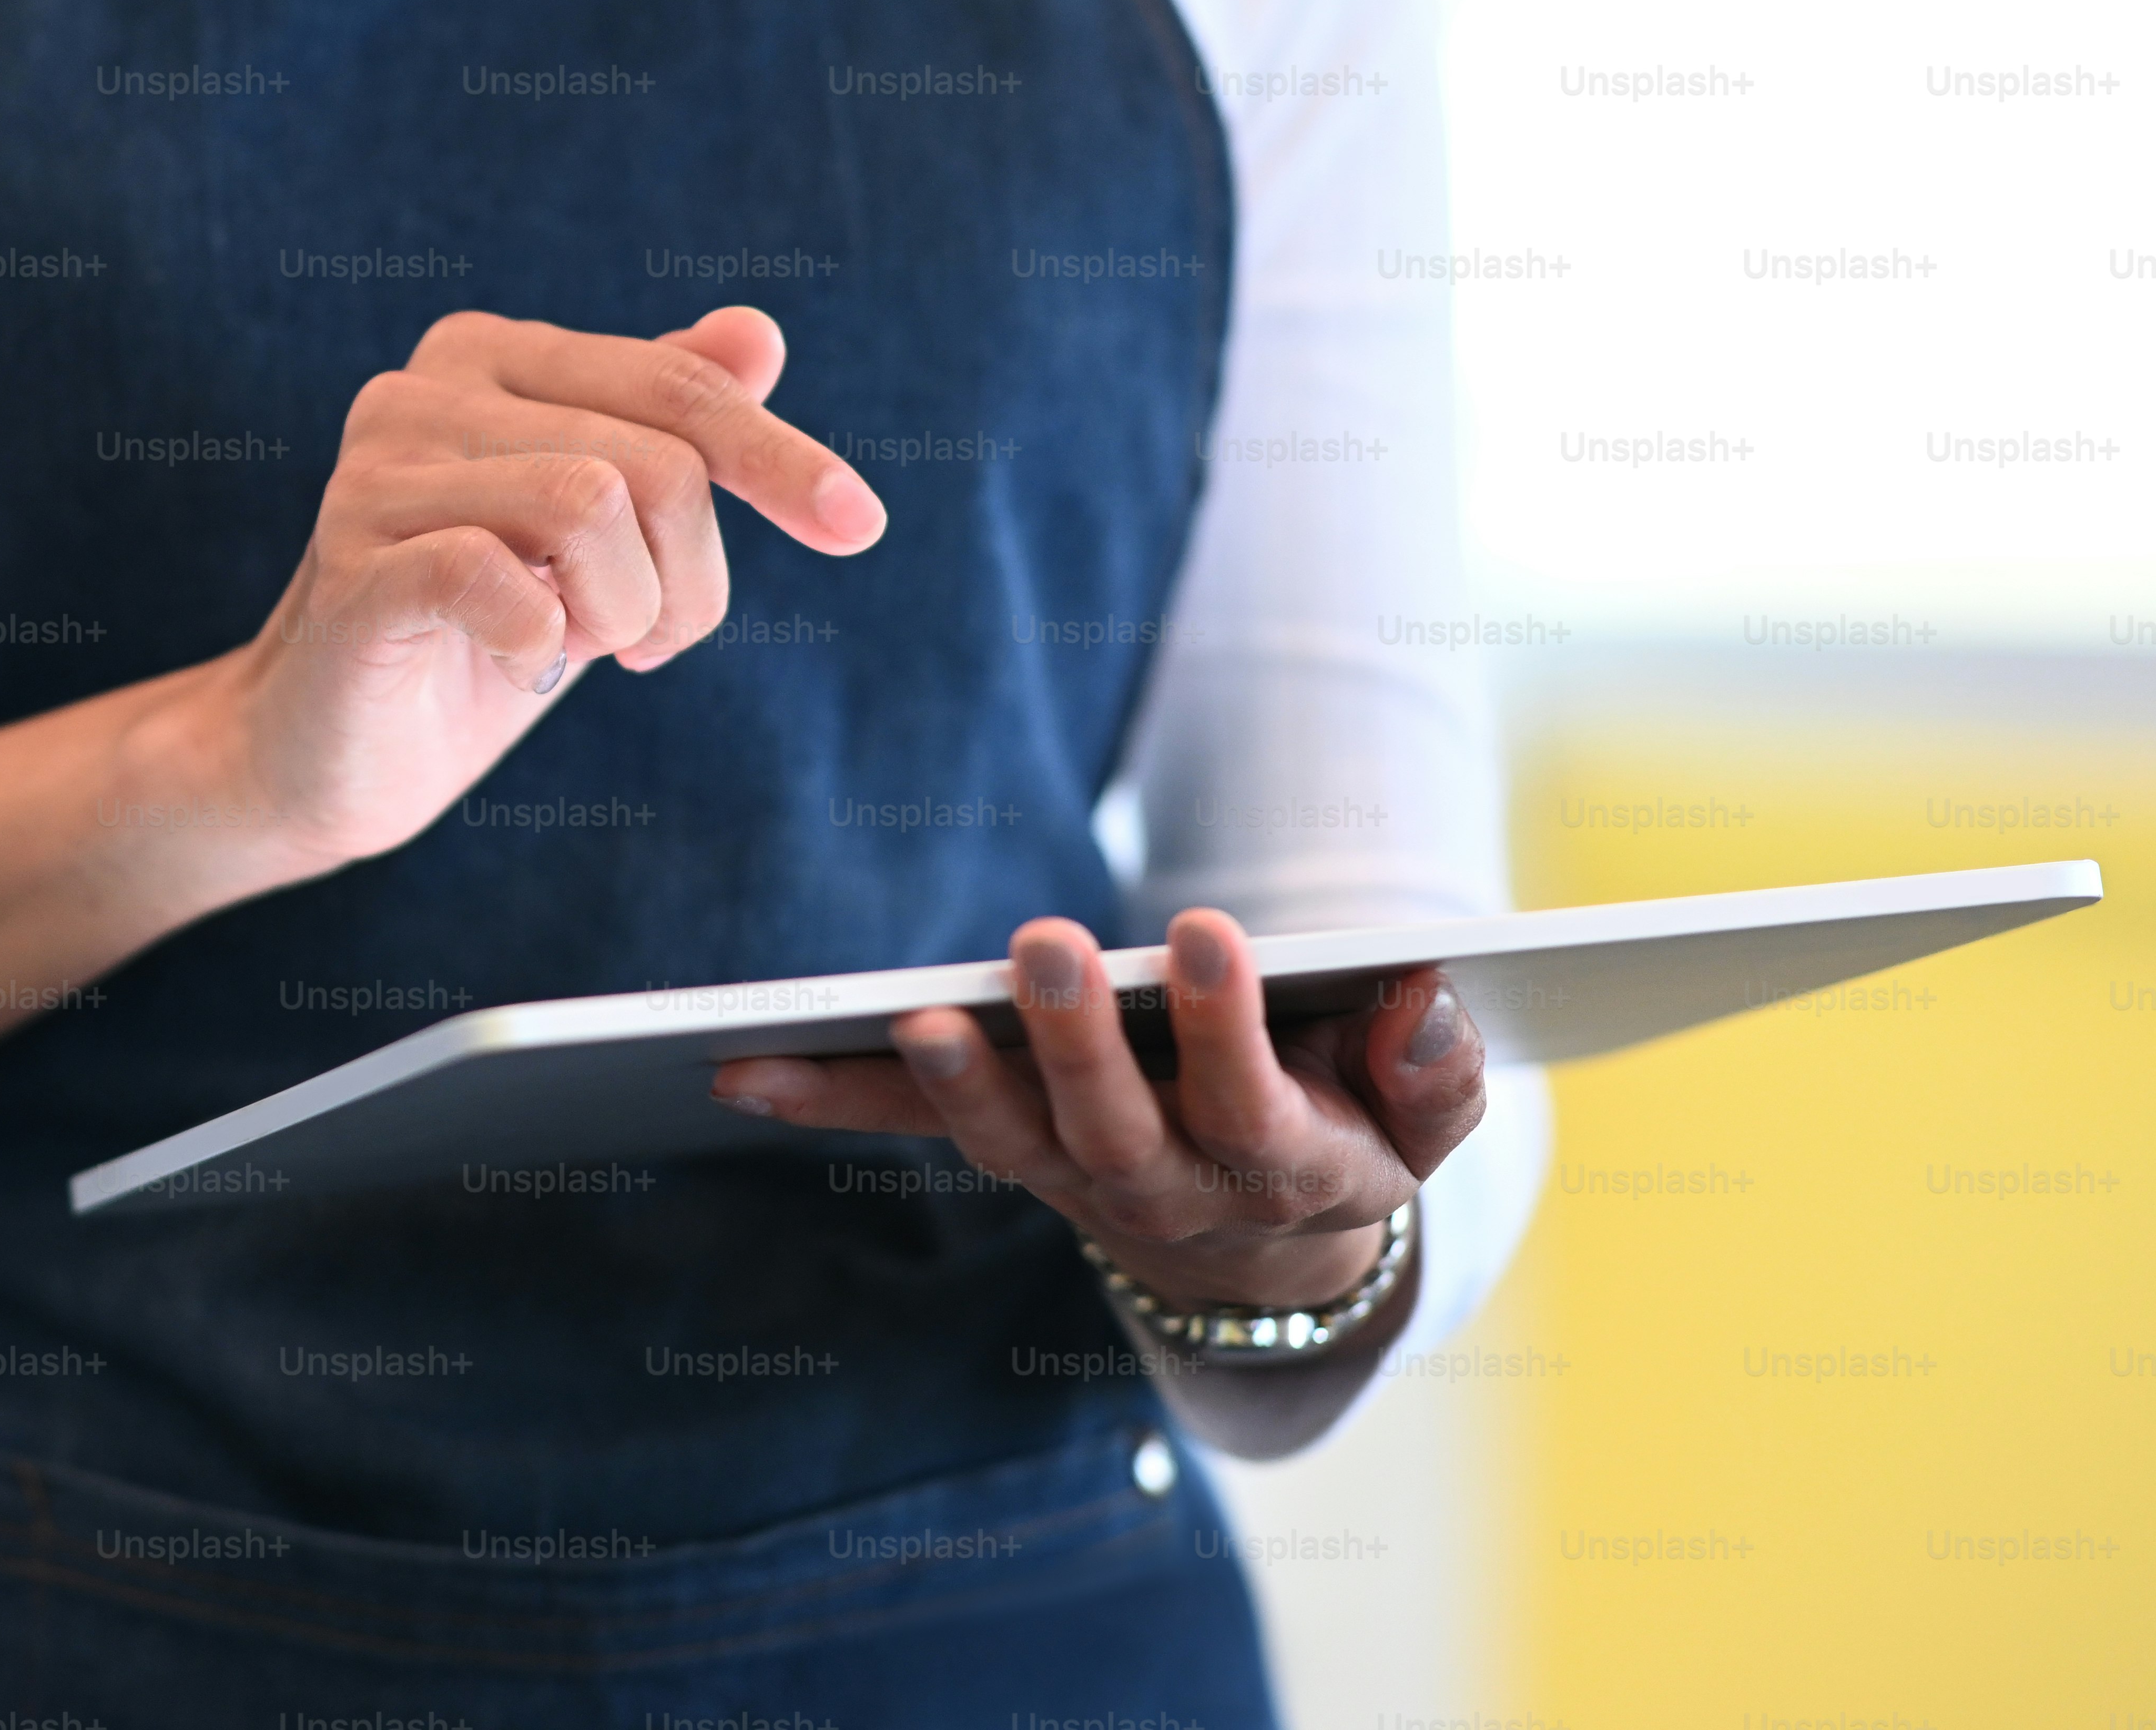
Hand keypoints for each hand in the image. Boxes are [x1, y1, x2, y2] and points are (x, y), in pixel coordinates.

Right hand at [202, 306, 884, 871]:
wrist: (332, 751)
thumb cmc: (480, 633)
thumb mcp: (597, 533)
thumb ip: (665, 426)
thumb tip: (757, 333)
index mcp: (491, 357)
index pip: (678, 387)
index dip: (780, 457)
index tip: (858, 528)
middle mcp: (422, 390)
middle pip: (653, 459)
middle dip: (688, 580)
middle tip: (645, 647)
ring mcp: (374, 474)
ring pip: (593, 504)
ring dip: (622, 613)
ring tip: (574, 647)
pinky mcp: (352, 569)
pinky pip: (501, 579)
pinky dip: (542, 637)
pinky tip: (519, 659)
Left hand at [706, 910, 1484, 1311]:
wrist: (1273, 1244)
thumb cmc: (1353, 1131)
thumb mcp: (1423, 1119)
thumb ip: (1435, 1070)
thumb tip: (1421, 1004)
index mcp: (1279, 1166)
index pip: (1249, 1102)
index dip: (1225, 1026)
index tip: (1200, 932)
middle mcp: (1163, 1187)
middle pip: (1111, 1128)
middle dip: (1076, 1040)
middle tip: (1043, 943)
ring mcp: (1071, 1174)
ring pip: (1004, 1140)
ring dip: (948, 1082)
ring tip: (905, 1016)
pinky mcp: (1004, 1146)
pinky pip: (908, 1129)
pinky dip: (828, 1099)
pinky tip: (741, 1066)